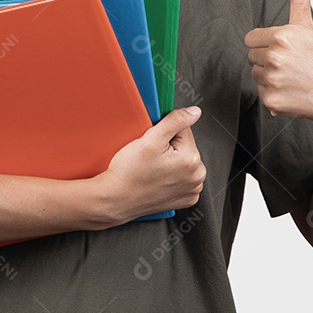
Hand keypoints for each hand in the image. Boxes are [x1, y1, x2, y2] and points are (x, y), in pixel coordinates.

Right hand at [94, 107, 205, 225]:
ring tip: (152, 169)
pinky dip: (171, 177)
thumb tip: (195, 112)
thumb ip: (175, 121)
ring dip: (170, 162)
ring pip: (183, 162)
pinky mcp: (184, 199)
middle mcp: (196, 177)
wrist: (116, 199)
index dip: (164, 133)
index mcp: (192, 160)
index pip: (183, 131)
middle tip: (150, 157)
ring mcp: (191, 190)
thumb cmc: (129, 173)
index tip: (152, 144)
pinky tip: (156, 179)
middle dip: (168, 147)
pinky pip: (181, 179)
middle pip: (184, 147)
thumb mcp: (151, 139)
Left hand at [244, 0, 312, 128]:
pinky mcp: (270, 99)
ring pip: (255, 73)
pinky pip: (260, 92)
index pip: (251, 38)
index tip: (283, 49)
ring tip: (292, 77)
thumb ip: (300, 1)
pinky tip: (291, 91)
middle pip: (252, 56)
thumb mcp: (308, 28)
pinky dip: (273, 93)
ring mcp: (273, 79)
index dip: (266, 43)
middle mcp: (275, 57)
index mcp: (282, 36)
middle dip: (268, 59)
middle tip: (291, 64)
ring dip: (269, 76)